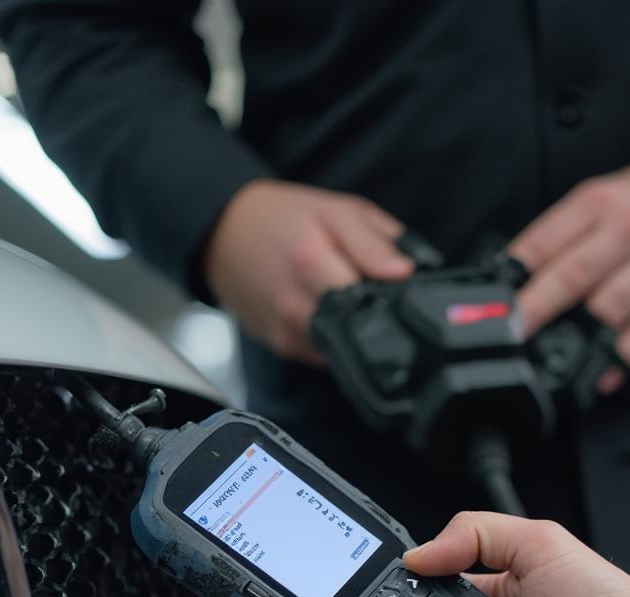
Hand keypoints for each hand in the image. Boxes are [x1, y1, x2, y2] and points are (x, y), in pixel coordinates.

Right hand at [204, 179, 413, 363]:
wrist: (224, 234)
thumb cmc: (284, 217)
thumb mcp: (336, 211)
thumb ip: (375, 241)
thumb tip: (405, 273)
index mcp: (310, 259)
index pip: (369, 300)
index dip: (395, 300)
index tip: (401, 291)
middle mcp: (294, 302)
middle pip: (358, 331)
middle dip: (377, 318)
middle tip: (378, 296)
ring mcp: (285, 329)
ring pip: (341, 348)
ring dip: (354, 330)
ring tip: (349, 299)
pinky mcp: (280, 346)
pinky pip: (322, 353)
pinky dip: (334, 337)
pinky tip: (327, 311)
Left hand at [509, 156, 629, 392]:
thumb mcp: (592, 202)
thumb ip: (554, 240)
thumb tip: (507, 285)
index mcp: (596, 204)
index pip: (544, 242)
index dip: (513, 278)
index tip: (491, 308)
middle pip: (573, 276)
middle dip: (536, 311)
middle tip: (508, 338)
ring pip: (610, 311)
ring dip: (575, 341)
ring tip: (544, 365)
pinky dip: (619, 360)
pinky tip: (598, 376)